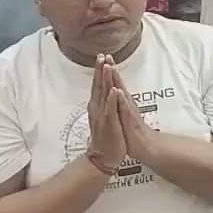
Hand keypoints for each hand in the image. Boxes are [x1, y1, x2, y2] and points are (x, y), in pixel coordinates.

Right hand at [87, 54, 126, 170]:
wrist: (104, 156)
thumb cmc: (107, 136)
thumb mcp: (104, 116)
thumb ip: (104, 104)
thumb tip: (105, 92)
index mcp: (98, 105)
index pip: (98, 84)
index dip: (99, 70)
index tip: (101, 56)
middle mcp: (98, 108)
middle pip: (98, 85)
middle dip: (100, 70)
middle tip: (101, 55)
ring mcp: (103, 115)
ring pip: (103, 94)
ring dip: (105, 79)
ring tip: (106, 66)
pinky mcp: (109, 123)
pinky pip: (110, 109)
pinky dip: (112, 99)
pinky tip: (114, 90)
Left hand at [109, 67, 155, 161]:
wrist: (143, 145)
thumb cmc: (131, 131)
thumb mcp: (122, 114)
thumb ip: (119, 103)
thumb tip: (115, 91)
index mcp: (120, 102)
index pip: (113, 83)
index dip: (108, 71)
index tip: (103, 58)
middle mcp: (125, 103)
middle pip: (117, 83)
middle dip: (111, 70)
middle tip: (107, 56)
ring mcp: (128, 110)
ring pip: (120, 92)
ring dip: (116, 80)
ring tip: (110, 67)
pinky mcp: (130, 119)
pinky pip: (125, 108)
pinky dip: (121, 99)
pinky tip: (118, 91)